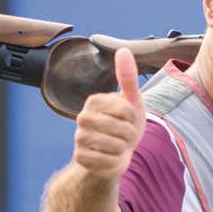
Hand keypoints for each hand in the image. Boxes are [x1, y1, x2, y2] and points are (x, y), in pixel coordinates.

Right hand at [72, 46, 145, 180]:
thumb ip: (128, 77)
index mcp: (94, 100)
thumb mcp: (132, 101)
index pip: (127, 110)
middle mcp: (82, 117)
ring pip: (117, 146)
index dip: (133, 118)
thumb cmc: (124, 125)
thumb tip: (123, 50)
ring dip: (122, 149)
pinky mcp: (81, 158)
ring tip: (116, 146)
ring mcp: (79, 138)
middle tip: (122, 135)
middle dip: (129, 135)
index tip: (126, 119)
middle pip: (123, 129)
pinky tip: (108, 158)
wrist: (114, 154)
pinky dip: (115, 162)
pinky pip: (109, 161)